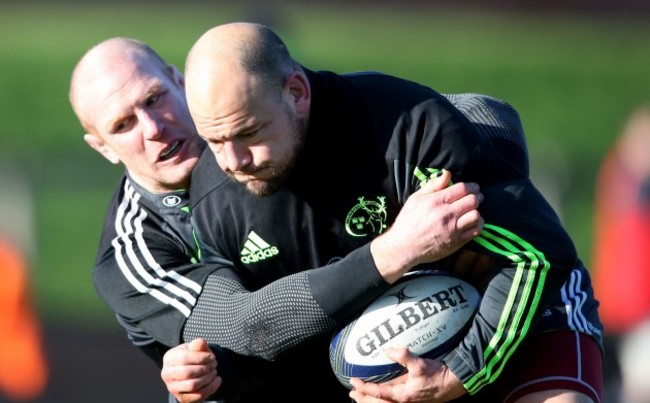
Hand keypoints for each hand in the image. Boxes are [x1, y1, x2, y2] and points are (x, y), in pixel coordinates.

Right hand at [161, 338, 220, 402]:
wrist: (190, 369)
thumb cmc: (192, 356)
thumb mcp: (195, 347)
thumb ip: (198, 344)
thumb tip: (200, 342)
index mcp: (169, 358)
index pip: (183, 358)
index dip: (201, 358)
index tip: (212, 357)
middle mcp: (167, 374)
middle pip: (187, 373)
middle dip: (204, 368)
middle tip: (214, 364)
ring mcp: (173, 387)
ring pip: (192, 385)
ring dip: (208, 378)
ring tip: (214, 371)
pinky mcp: (181, 397)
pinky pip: (198, 395)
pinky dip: (211, 387)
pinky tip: (217, 380)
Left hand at [348, 347, 466, 402]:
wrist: (456, 383)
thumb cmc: (438, 375)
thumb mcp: (420, 364)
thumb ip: (403, 356)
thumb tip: (387, 350)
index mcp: (403, 395)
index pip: (378, 393)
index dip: (364, 388)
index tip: (353, 382)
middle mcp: (405, 401)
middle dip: (365, 400)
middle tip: (353, 394)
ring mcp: (409, 401)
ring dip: (373, 401)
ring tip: (364, 396)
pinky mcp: (414, 398)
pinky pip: (393, 401)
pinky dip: (384, 398)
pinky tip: (383, 393)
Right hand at [372, 170, 483, 282]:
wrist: (404, 246)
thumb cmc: (407, 221)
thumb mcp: (415, 199)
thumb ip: (433, 185)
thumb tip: (448, 173)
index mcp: (436, 201)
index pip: (462, 189)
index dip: (472, 186)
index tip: (474, 187)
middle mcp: (446, 214)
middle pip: (472, 201)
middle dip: (477, 196)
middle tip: (477, 197)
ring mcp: (452, 229)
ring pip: (476, 215)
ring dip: (476, 210)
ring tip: (473, 210)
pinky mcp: (456, 242)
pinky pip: (475, 231)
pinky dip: (478, 224)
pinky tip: (473, 222)